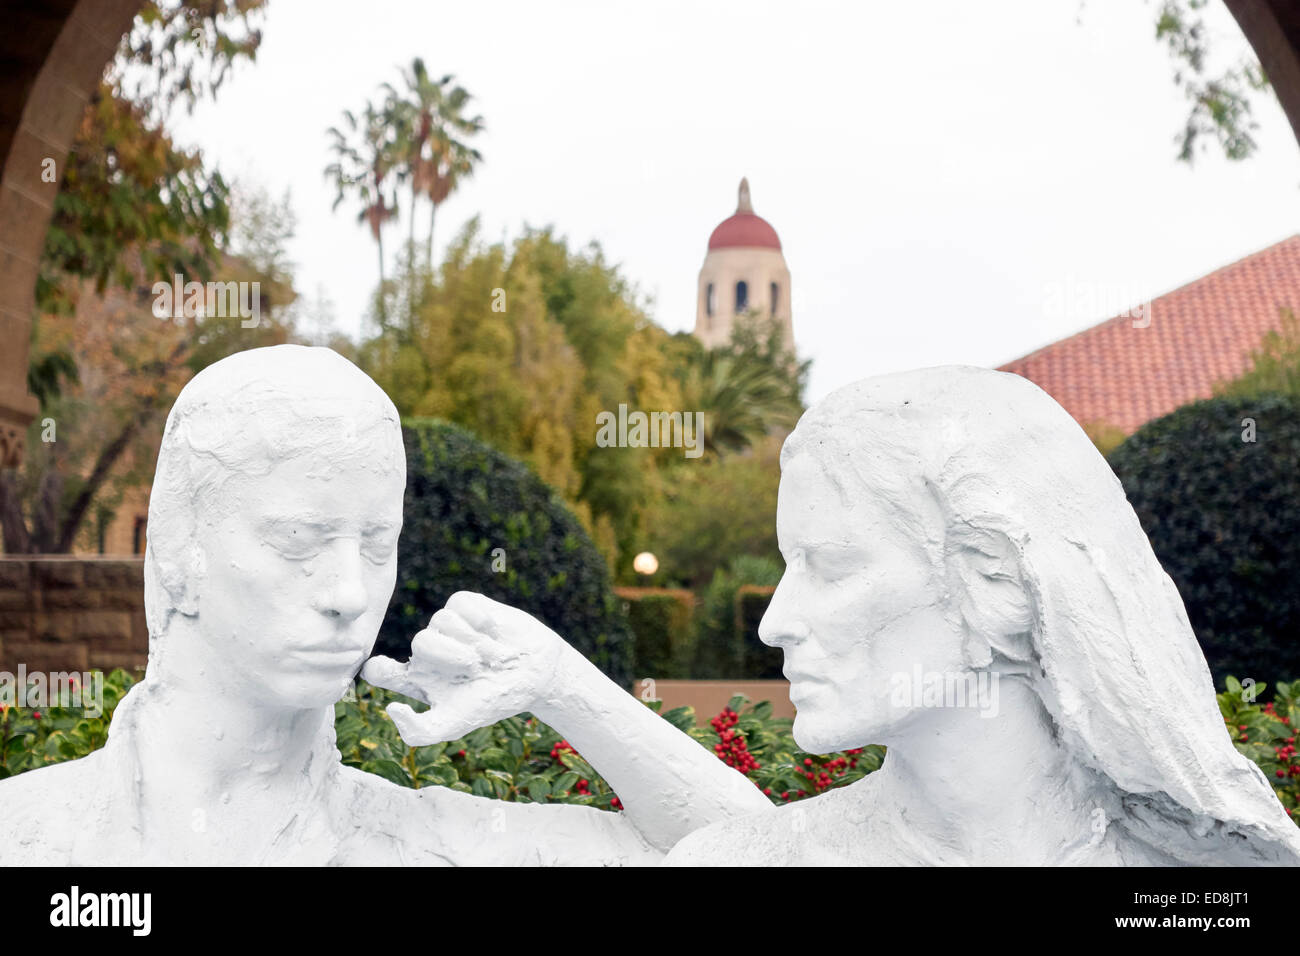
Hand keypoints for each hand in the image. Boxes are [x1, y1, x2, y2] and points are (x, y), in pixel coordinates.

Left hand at [361, 591, 567, 745]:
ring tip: (490, 655)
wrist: (535, 675)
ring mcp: (444, 626)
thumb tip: (391, 709)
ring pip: (441, 622)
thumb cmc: (493, 702)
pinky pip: (460, 603)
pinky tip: (493, 631)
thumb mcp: (455, 725)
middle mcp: (427, 650)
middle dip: (452, 656)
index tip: (378, 669)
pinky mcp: (464, 605)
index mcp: (416, 680)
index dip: (377, 668)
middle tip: (476, 669)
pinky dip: (479, 619)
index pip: (381, 671)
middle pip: (420, 644)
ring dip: (472, 641)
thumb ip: (419, 731)